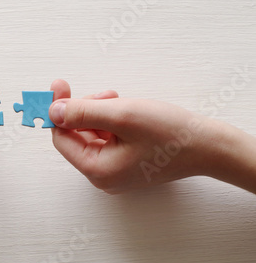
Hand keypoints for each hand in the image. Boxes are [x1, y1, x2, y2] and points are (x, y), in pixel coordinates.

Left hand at [49, 79, 255, 193]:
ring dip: (100, 113)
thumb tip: (53, 111)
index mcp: (97, 170)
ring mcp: (114, 171)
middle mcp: (102, 176)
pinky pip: (106, 139)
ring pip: (92, 134)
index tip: (59, 86)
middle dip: (86, 110)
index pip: (62, 139)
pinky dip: (111, 121)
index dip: (59, 111)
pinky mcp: (125, 164)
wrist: (209, 146)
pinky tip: (126, 111)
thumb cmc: (171, 134)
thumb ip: (83, 112)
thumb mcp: (122, 115)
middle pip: (76, 136)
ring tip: (121, 102)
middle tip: (107, 95)